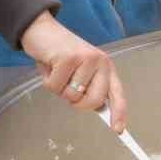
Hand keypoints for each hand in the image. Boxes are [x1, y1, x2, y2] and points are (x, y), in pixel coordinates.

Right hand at [19, 11, 127, 131]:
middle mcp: (100, 62)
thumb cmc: (61, 54)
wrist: (42, 30)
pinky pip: (54, 87)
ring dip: (58, 88)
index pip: (117, 94)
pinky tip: (49, 65)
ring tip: (57, 70)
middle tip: (67, 88)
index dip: (118, 113)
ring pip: (70, 96)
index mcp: (106, 67)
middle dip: (77, 103)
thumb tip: (99, 110)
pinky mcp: (67, 58)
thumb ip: (90, 87)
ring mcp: (85, 59)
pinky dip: (47, 80)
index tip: (117, 129)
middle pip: (92, 101)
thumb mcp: (80, 70)